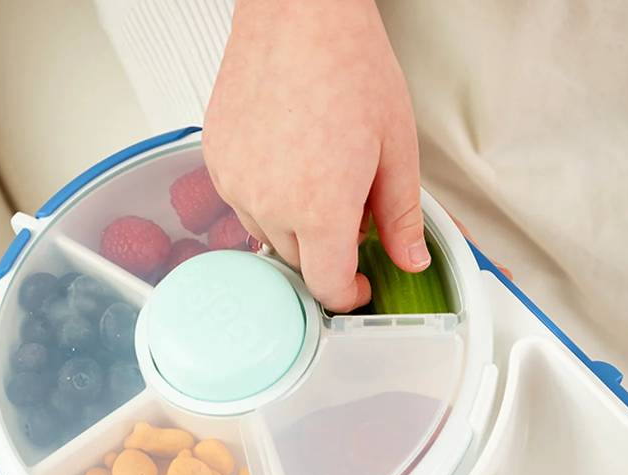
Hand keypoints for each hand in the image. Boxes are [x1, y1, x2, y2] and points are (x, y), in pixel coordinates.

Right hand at [203, 0, 427, 311]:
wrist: (297, 13)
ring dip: (294, 226)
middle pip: (299, 263)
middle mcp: (270, 203)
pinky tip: (288, 161)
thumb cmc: (347, 65)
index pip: (327, 287)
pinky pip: (243, 203)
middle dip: (327, 251)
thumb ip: (401, 217)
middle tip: (349, 210)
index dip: (348, 294)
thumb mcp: (396, 148)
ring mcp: (236, 183)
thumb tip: (410, 261)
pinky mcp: (216, 162)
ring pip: (268, 235)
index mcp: (320, 208)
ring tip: (317, 176)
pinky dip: (267, 198)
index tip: (359, 284)